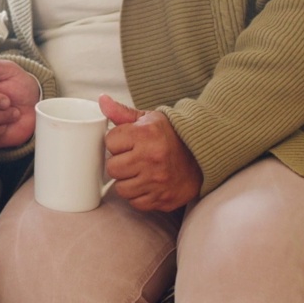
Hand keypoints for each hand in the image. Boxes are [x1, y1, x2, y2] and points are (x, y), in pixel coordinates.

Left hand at [100, 94, 201, 212]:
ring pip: (121, 188)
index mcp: (146, 134)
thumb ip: (122, 112)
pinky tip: (147, 183)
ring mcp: (158, 181)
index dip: (117, 142)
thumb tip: (102, 99)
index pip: (110, 142)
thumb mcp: (148, 119)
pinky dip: (139, 195)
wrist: (202, 155)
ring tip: (140, 170)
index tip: (128, 142)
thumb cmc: (171, 135)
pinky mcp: (163, 199)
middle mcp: (152, 158)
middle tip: (132, 157)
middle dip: (119, 162)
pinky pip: (136, 202)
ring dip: (127, 181)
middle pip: (112, 167)